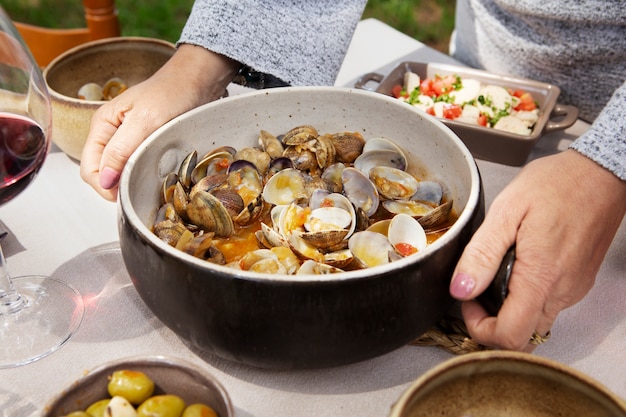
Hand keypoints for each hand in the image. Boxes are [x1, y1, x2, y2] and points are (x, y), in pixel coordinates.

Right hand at [80, 44, 240, 200]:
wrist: (197, 80)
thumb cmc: (172, 92)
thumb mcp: (145, 120)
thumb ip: (121, 149)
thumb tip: (104, 180)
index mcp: (102, 126)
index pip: (89, 169)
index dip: (104, 187)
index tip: (126, 194)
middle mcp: (111, 135)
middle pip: (102, 174)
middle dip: (117, 186)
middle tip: (143, 189)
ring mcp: (127, 141)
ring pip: (120, 172)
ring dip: (132, 181)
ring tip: (152, 182)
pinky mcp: (145, 144)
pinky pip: (137, 166)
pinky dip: (144, 174)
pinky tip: (157, 175)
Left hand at [450, 149, 625, 350]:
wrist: (599, 173)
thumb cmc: (555, 185)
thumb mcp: (506, 211)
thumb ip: (482, 254)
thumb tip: (461, 289)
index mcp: (541, 277)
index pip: (510, 336)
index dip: (481, 328)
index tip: (468, 300)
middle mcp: (562, 291)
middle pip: (522, 335)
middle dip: (491, 321)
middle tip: (477, 288)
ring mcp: (573, 289)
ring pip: (535, 322)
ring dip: (508, 309)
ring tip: (495, 271)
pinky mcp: (578, 282)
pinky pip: (548, 305)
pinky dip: (526, 297)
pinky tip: (517, 266)